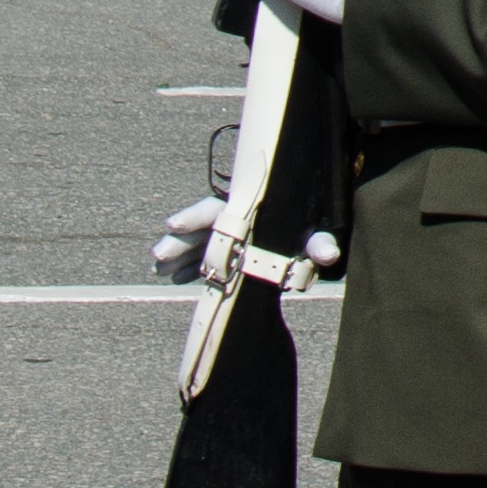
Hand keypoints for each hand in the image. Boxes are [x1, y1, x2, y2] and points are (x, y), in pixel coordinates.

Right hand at [155, 194, 342, 281]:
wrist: (310, 242)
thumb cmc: (310, 234)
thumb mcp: (314, 237)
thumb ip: (319, 243)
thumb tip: (329, 254)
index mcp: (250, 211)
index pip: (217, 209)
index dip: (194, 215)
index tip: (172, 225)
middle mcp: (235, 221)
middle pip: (202, 227)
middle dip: (179, 241)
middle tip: (158, 255)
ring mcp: (230, 239)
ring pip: (199, 244)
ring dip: (178, 256)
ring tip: (157, 269)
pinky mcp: (229, 256)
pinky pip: (205, 260)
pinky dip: (190, 268)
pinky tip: (174, 278)